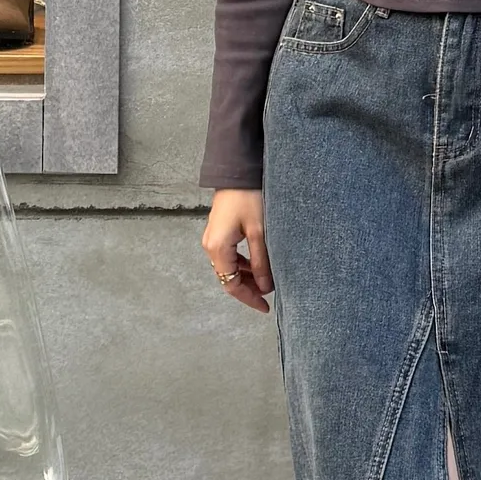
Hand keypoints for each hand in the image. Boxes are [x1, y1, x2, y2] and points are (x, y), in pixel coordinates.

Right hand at [202, 188, 272, 313]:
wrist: (237, 172)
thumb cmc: (249, 198)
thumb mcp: (260, 233)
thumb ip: (261, 263)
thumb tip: (264, 287)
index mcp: (218, 248)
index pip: (231, 284)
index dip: (249, 298)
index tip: (266, 306)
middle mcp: (211, 246)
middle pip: (228, 278)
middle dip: (248, 289)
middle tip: (269, 296)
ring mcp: (213, 238)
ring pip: (230, 267)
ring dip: (247, 277)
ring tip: (267, 281)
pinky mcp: (219, 232)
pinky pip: (230, 256)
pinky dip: (243, 264)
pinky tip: (258, 265)